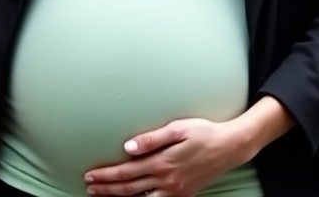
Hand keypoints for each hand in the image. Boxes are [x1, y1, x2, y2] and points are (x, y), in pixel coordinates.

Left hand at [83, 118, 250, 196]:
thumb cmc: (204, 132)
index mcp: (162, 163)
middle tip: (89, 186)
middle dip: (106, 189)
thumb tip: (128, 147)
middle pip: (129, 189)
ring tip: (102, 195)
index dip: (106, 175)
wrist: (230, 147)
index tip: (90, 175)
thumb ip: (152, 138)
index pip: (126, 172)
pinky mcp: (183, 195)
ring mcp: (175, 191)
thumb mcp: (178, 128)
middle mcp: (166, 181)